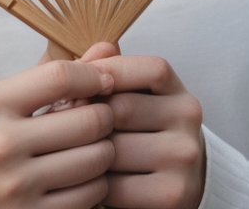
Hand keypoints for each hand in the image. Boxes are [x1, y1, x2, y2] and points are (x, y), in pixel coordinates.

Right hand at [0, 57, 115, 207]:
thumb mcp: (11, 96)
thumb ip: (57, 71)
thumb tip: (108, 46)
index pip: (60, 77)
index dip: (93, 74)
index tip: (105, 79)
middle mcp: (1, 146)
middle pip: (87, 120)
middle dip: (105, 115)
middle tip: (102, 116)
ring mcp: (16, 186)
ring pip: (96, 158)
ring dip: (105, 150)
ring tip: (93, 144)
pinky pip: (92, 194)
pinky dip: (98, 182)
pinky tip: (83, 174)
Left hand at [81, 42, 205, 208]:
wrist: (167, 187)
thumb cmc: (136, 135)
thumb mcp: (131, 100)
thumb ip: (109, 72)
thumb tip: (92, 54)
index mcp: (179, 93)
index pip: (149, 70)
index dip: (108, 71)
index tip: (78, 83)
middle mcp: (188, 123)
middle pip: (122, 109)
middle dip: (86, 116)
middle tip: (60, 122)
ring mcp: (184, 159)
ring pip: (115, 149)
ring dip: (85, 151)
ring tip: (70, 149)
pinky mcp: (172, 196)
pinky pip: (116, 187)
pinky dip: (94, 184)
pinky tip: (88, 178)